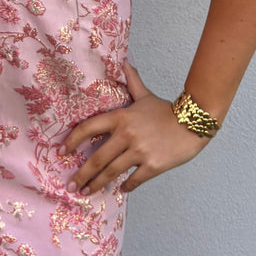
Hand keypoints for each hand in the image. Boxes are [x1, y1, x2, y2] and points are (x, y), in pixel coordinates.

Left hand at [58, 61, 211, 195]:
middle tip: (71, 185)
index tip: (62, 152)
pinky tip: (120, 190)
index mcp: (121, 117)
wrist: (193, 123)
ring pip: (112, 171)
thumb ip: (132, 81)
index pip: (89, 128)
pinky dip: (125, 186)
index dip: (73, 140)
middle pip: (97, 158)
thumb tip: (124, 62)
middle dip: (82, 174)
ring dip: (97, 184)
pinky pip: (134, 180)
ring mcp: (139, 151)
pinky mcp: (152, 165)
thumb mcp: (145, 96)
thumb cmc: (166, 110)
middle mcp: (126, 134)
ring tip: (86, 192)